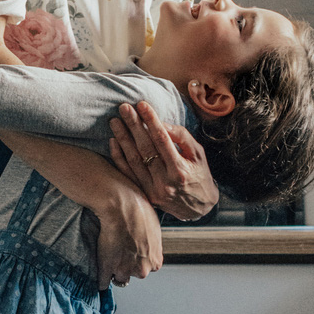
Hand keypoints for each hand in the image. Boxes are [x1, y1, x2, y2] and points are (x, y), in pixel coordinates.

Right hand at [92, 177, 163, 288]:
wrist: (121, 207)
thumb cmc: (139, 212)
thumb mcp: (154, 229)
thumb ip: (151, 244)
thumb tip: (147, 243)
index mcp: (155, 262)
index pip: (145, 269)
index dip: (136, 260)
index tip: (130, 253)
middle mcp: (142, 270)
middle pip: (132, 273)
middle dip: (126, 264)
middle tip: (119, 249)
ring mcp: (124, 271)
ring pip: (118, 276)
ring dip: (113, 268)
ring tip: (108, 253)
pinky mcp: (107, 269)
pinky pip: (103, 282)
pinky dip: (101, 279)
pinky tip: (99, 274)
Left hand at [109, 101, 218, 222]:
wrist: (198, 209)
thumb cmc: (200, 176)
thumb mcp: (198, 155)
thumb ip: (182, 137)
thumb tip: (161, 123)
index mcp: (180, 170)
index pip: (162, 140)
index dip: (151, 121)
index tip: (142, 105)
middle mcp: (165, 182)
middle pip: (145, 148)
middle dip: (134, 125)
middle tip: (124, 108)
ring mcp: (152, 190)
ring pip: (133, 161)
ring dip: (122, 139)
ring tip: (115, 121)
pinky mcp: (144, 195)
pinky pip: (128, 174)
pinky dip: (119, 157)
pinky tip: (113, 142)